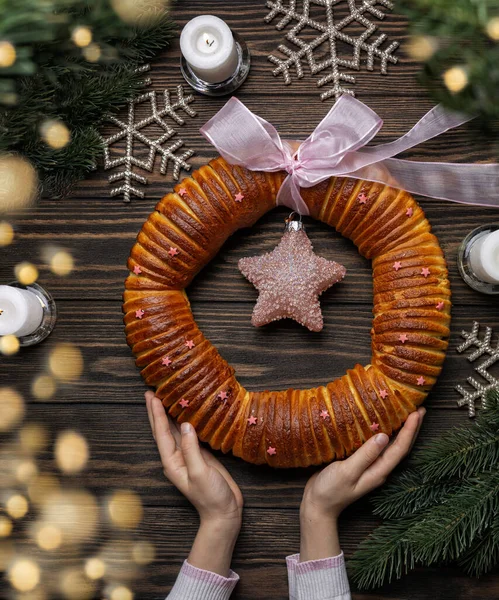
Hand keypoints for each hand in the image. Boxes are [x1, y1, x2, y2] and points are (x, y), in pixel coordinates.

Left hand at [145, 391, 242, 575]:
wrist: (224, 512)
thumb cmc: (211, 497)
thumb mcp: (200, 473)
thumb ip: (191, 449)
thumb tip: (185, 425)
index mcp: (172, 462)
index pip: (161, 433)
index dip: (156, 414)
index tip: (153, 397)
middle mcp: (176, 456)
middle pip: (162, 430)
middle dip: (155, 411)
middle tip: (150, 391)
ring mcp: (187, 455)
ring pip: (174, 430)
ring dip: (167, 414)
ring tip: (163, 397)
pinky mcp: (199, 454)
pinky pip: (189, 434)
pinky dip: (184, 421)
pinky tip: (185, 413)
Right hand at [299, 407, 424, 560]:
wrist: (317, 505)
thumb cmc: (330, 490)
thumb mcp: (347, 471)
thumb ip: (365, 455)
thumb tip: (384, 436)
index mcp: (379, 471)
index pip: (400, 448)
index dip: (410, 430)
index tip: (417, 412)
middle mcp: (379, 468)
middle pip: (401, 446)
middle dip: (412, 428)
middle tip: (420, 408)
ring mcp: (370, 466)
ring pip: (391, 445)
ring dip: (402, 429)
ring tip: (407, 413)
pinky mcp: (361, 462)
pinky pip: (378, 445)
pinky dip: (385, 432)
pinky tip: (382, 424)